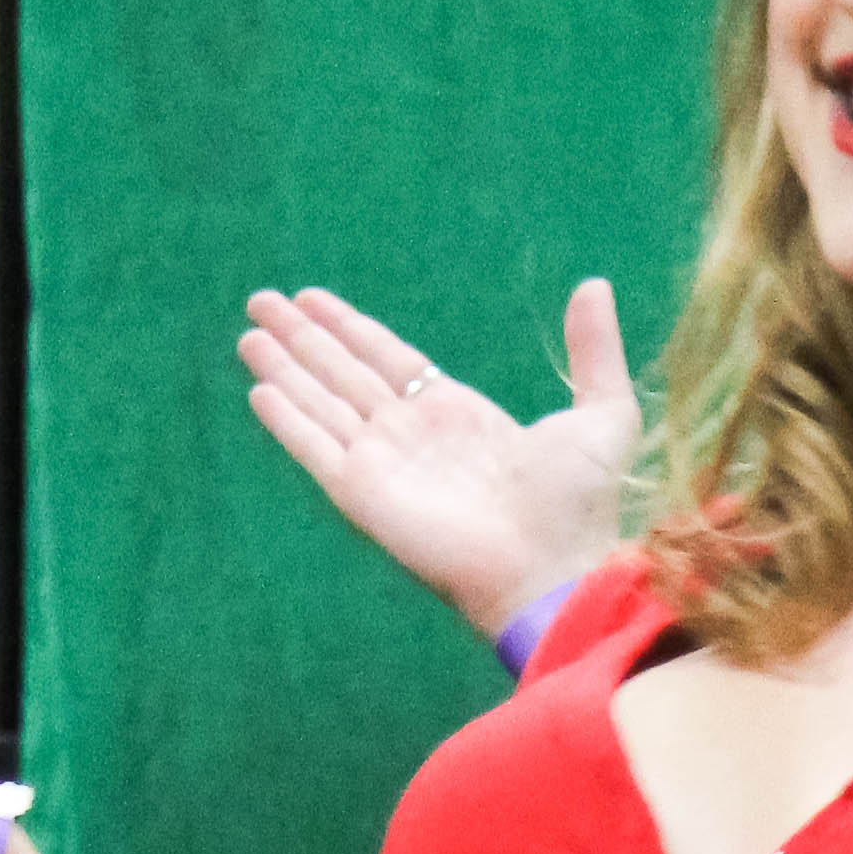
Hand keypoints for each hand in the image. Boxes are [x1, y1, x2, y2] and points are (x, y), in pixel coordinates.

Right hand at [238, 280, 634, 636]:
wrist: (553, 567)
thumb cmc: (580, 503)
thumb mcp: (604, 413)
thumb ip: (593, 350)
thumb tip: (595, 286)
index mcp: (458, 414)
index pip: (389, 361)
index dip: (350, 329)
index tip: (314, 300)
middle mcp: (412, 435)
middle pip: (344, 373)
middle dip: (304, 338)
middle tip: (262, 300)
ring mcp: (384, 463)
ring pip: (321, 401)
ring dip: (284, 366)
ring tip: (248, 333)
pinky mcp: (362, 493)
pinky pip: (314, 447)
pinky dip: (286, 419)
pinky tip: (259, 389)